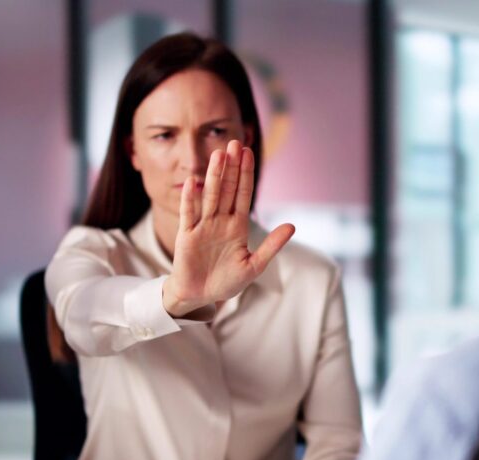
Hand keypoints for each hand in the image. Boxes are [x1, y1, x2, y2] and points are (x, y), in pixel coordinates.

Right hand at [161, 140, 294, 316]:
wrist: (200, 296)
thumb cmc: (226, 281)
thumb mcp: (254, 265)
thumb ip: (271, 246)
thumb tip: (292, 226)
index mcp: (237, 226)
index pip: (243, 194)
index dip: (246, 174)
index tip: (249, 153)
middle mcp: (220, 221)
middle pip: (227, 189)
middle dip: (232, 167)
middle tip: (236, 143)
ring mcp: (203, 226)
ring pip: (210, 196)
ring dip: (214, 176)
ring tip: (219, 155)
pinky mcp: (186, 235)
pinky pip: (188, 214)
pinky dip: (190, 199)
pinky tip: (193, 182)